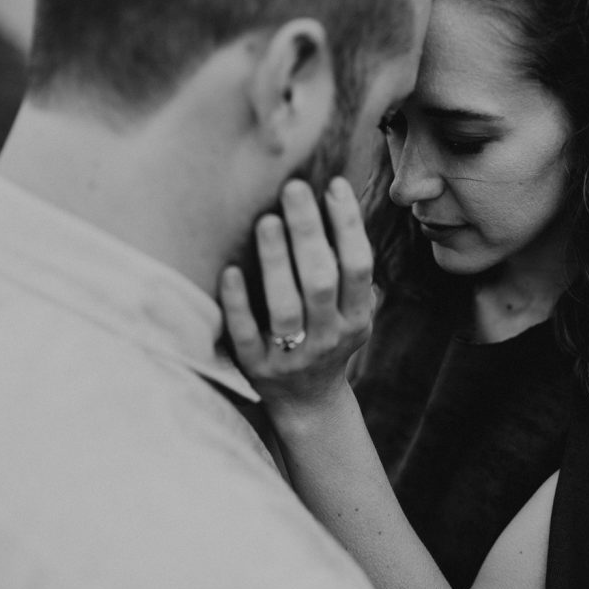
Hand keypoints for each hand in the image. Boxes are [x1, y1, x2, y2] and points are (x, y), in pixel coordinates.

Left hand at [220, 177, 374, 419]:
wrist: (308, 402)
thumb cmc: (328, 337)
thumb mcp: (351, 311)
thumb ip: (350, 270)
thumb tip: (340, 199)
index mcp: (356, 319)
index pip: (358, 266)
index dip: (349, 225)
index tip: (334, 186)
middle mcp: (329, 338)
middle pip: (322, 280)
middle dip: (309, 232)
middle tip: (294, 187)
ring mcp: (293, 356)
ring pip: (286, 307)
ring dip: (276, 262)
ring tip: (266, 219)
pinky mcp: (258, 369)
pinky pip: (247, 334)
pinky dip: (239, 303)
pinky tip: (230, 271)